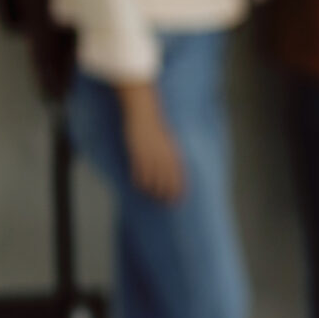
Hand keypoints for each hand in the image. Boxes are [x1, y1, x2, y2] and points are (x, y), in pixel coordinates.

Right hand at [118, 84, 184, 204]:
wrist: (145, 112)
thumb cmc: (158, 126)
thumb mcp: (170, 140)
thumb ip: (172, 153)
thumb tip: (174, 165)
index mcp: (174, 152)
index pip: (180, 175)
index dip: (180, 189)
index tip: (180, 200)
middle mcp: (164, 155)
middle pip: (167, 180)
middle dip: (167, 194)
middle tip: (167, 205)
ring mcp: (151, 155)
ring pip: (153, 178)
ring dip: (153, 190)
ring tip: (153, 199)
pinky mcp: (138, 153)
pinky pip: (139, 171)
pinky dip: (139, 181)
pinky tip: (139, 187)